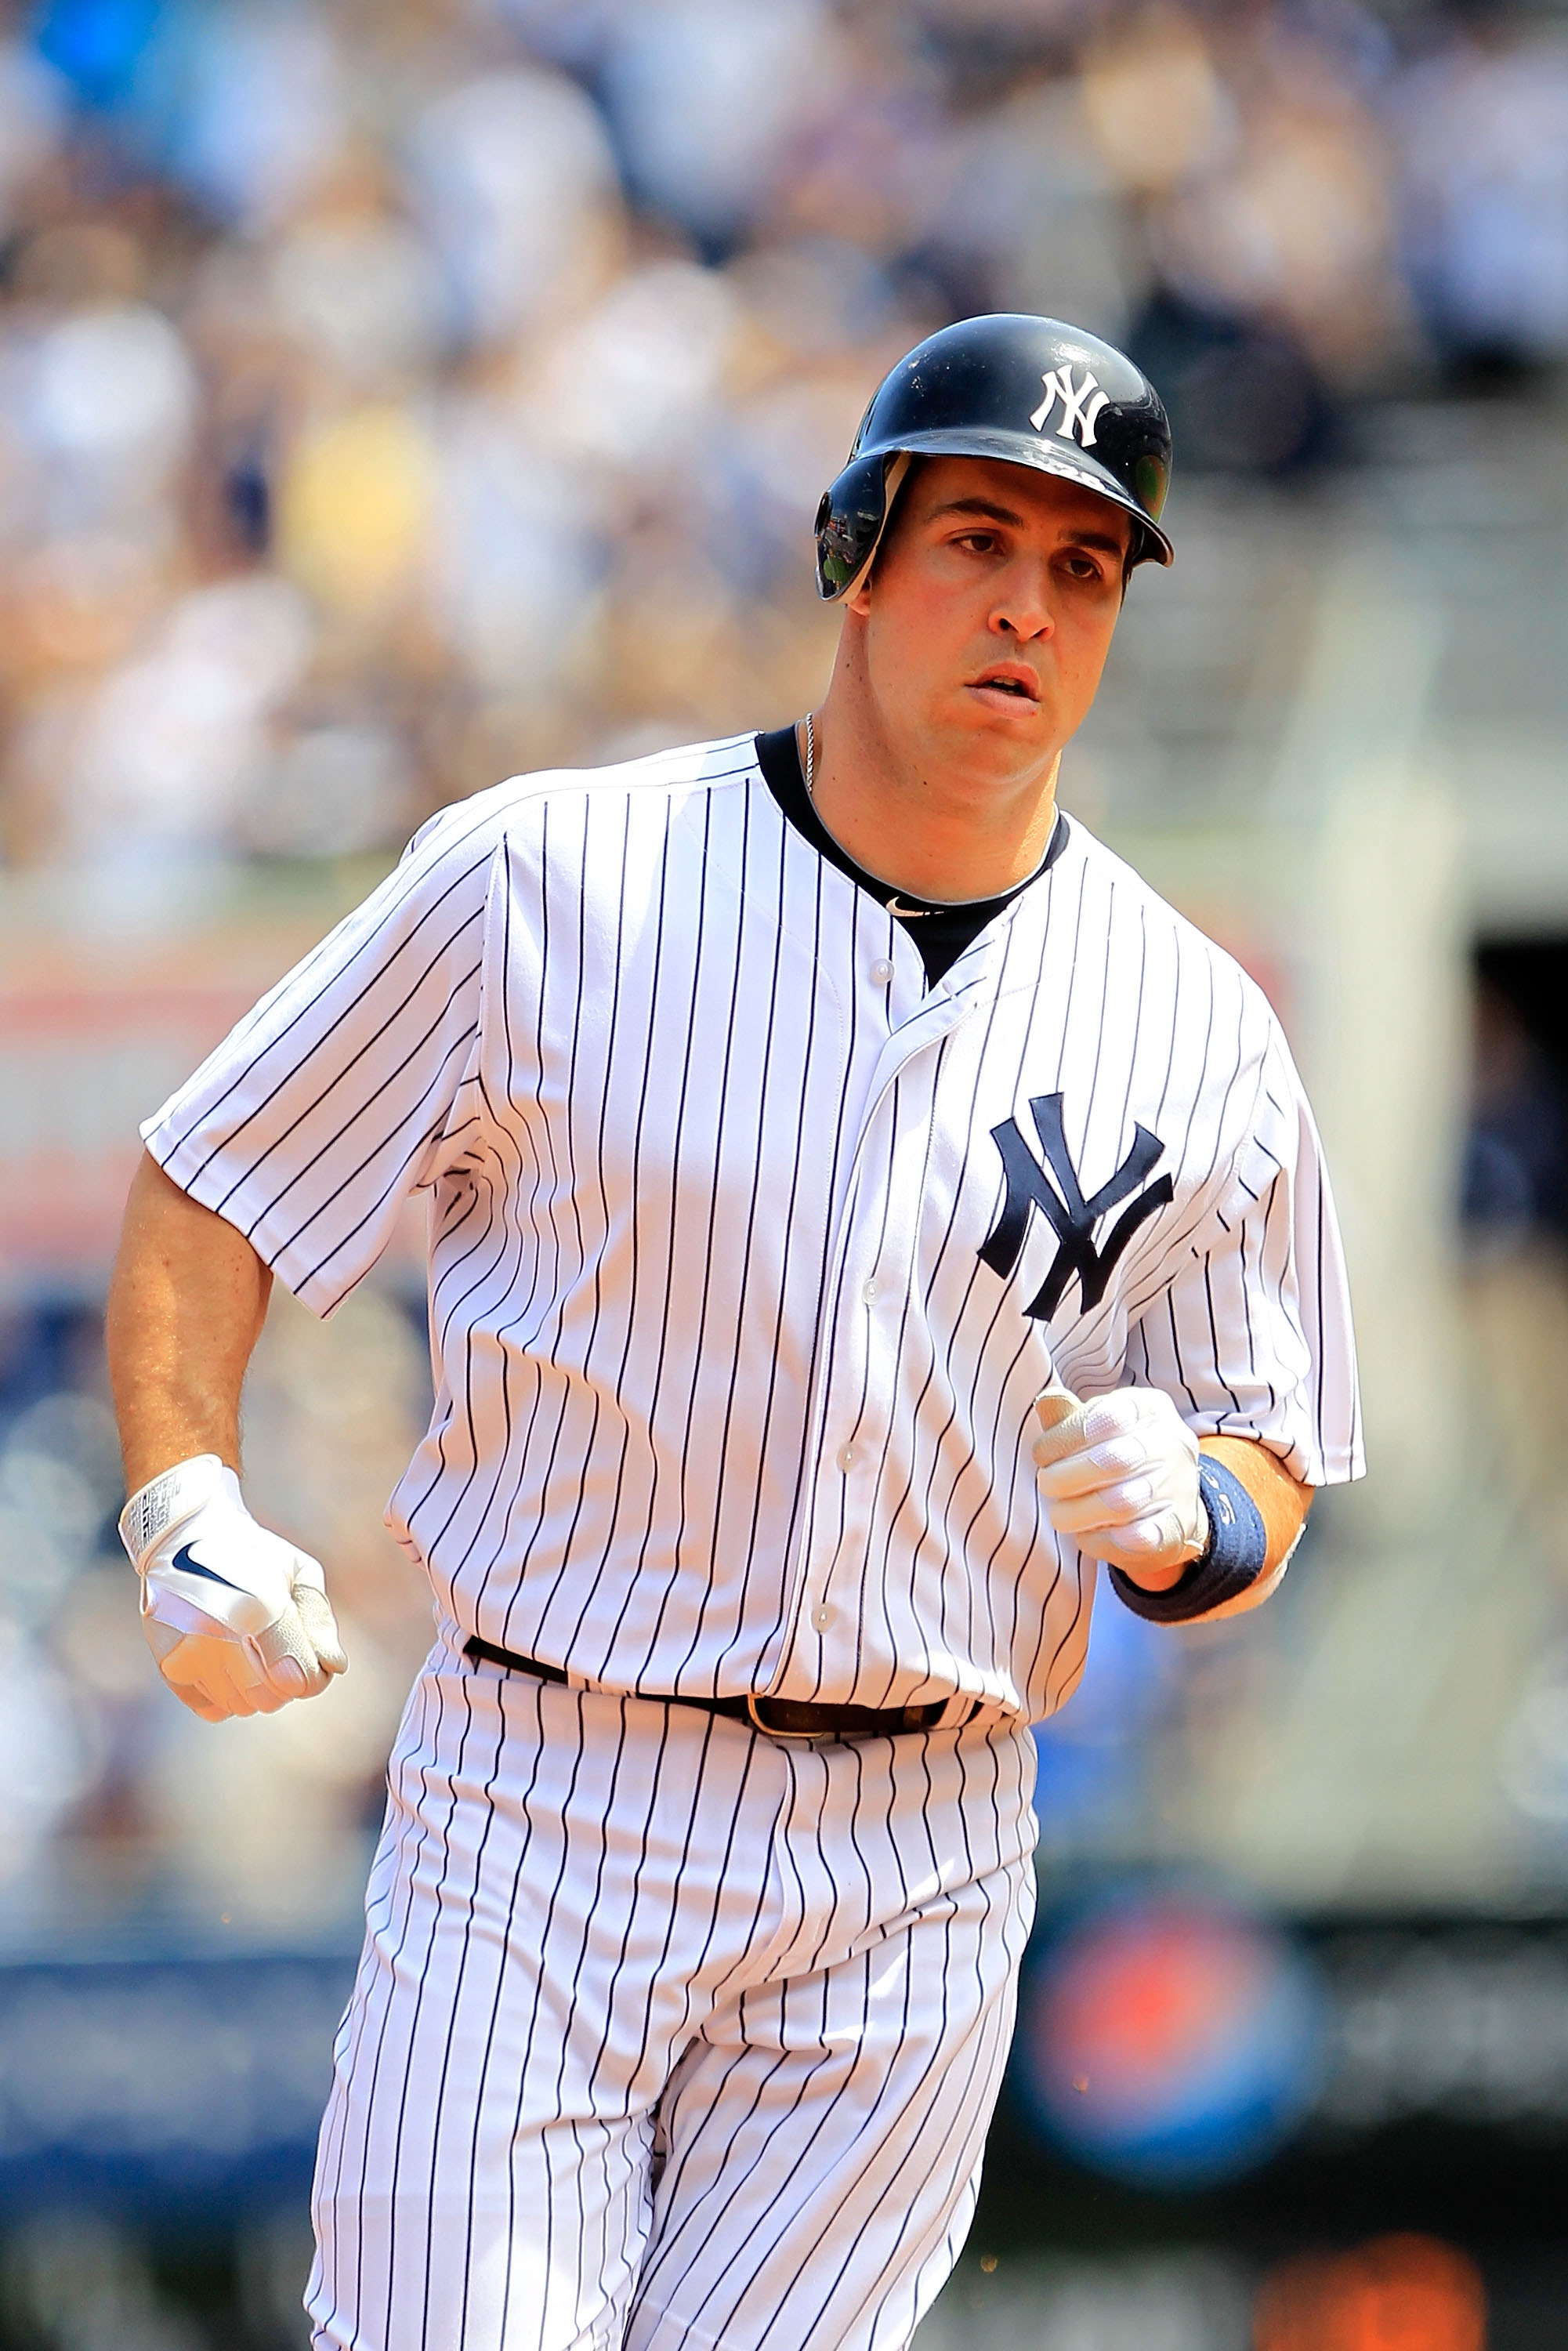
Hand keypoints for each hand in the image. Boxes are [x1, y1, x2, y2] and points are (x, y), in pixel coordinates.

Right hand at [118, 1455, 347, 1721]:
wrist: (183, 1539)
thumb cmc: (252, 1555)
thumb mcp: (298, 1571)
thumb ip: (318, 1620)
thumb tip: (333, 1667)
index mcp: (259, 1606)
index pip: (302, 1680)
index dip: (315, 1673)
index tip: (311, 1656)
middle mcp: (218, 1635)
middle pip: (273, 1699)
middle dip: (285, 1679)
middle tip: (279, 1647)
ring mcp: (188, 1654)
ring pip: (242, 1706)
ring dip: (255, 1687)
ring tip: (249, 1649)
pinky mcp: (168, 1666)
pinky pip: (212, 1708)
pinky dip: (224, 1694)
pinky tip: (225, 1663)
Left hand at [1032, 1385, 1205, 1586]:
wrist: (1167, 1501)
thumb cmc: (1118, 1454)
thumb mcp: (1096, 1428)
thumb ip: (1070, 1417)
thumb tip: (1048, 1401)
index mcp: (1150, 1408)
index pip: (1107, 1415)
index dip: (1065, 1437)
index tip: (1042, 1454)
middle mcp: (1172, 1442)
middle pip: (1115, 1459)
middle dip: (1068, 1476)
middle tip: (1047, 1485)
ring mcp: (1180, 1485)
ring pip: (1122, 1502)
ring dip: (1079, 1512)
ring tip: (1061, 1513)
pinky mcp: (1180, 1527)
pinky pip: (1137, 1538)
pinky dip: (1103, 1539)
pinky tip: (1085, 1534)